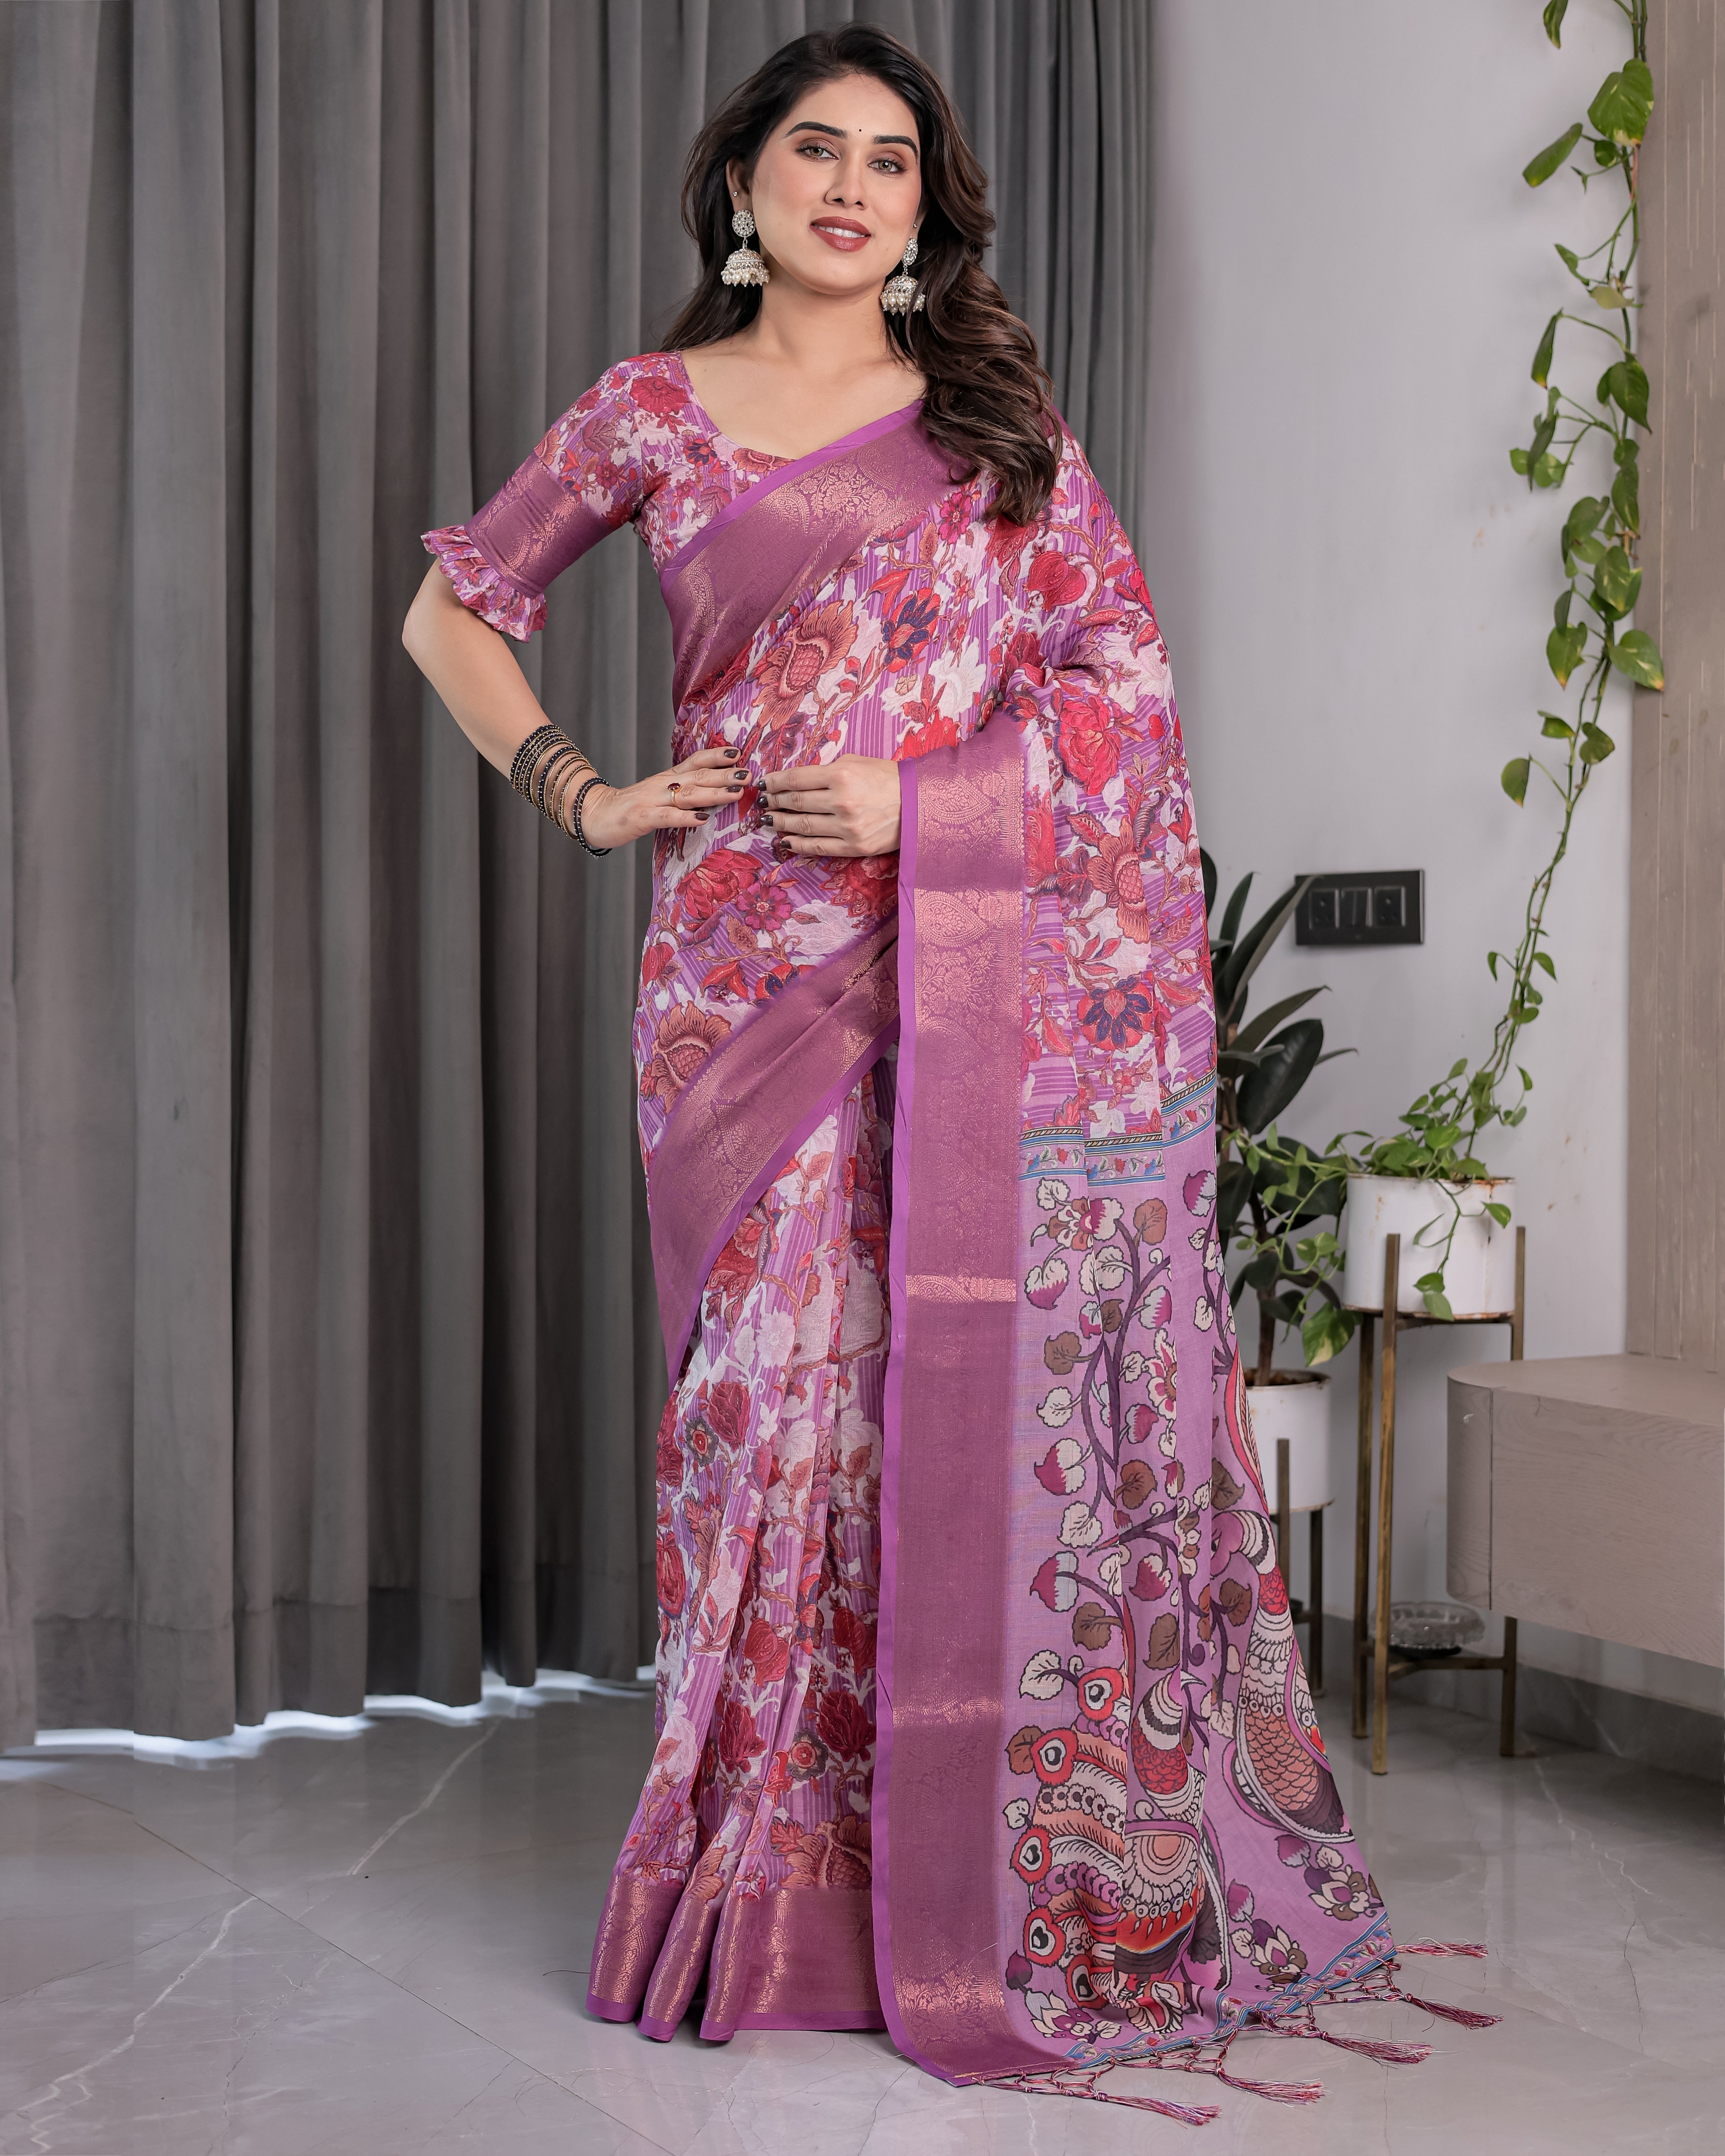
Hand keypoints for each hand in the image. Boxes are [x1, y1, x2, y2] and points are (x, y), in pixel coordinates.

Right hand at [578, 745, 743, 849]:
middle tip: (749, 774)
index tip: (740, 753)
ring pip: (688, 794)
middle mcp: (663, 784)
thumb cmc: (631, 807)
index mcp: (668, 778)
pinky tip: (703, 819)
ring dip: (714, 792)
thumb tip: (714, 791)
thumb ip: (683, 791)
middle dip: (725, 774)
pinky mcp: (642, 817)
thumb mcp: (659, 794)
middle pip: (698, 775)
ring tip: (736, 792)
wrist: (594, 814)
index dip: (717, 756)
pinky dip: (686, 817)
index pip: (696, 761)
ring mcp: (652, 800)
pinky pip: (668, 817)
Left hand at [764, 754, 900, 857]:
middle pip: (795, 802)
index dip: (775, 782)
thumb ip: (827, 769)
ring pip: (802, 826)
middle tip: (762, 802)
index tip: (763, 783)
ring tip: (767, 820)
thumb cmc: (888, 778)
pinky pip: (817, 847)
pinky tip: (784, 841)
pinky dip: (797, 844)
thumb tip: (797, 779)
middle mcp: (841, 801)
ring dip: (780, 823)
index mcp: (841, 775)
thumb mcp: (857, 762)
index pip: (796, 779)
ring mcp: (847, 827)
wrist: (919, 804)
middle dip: (774, 801)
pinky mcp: (853, 847)